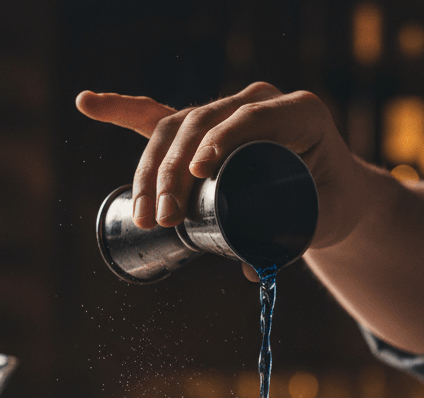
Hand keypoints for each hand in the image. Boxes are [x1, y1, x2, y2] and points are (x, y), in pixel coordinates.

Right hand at [75, 83, 370, 268]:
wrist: (336, 193)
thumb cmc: (333, 206)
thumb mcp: (324, 223)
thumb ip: (295, 245)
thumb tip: (252, 269)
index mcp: (298, 113)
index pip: (250, 118)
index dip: (221, 140)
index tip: (198, 173)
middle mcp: (261, 101)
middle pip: (202, 123)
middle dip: (173, 171)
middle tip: (163, 218)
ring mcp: (228, 111)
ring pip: (176, 128)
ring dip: (150, 169)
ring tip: (143, 215)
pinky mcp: (205, 130)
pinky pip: (159, 117)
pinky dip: (122, 110)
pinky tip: (87, 104)